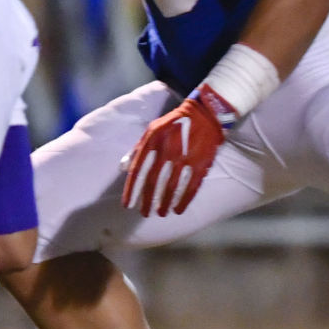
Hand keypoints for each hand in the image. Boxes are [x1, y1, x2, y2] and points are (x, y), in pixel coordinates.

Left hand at [122, 87, 232, 217]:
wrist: (205, 115)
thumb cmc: (175, 123)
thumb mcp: (152, 129)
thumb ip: (137, 148)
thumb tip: (123, 167)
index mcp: (152, 141)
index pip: (137, 170)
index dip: (131, 189)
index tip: (128, 205)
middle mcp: (167, 150)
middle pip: (153, 182)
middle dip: (147, 200)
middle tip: (144, 213)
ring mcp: (185, 158)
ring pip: (171, 187)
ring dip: (164, 203)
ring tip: (160, 213)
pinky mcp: (200, 163)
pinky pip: (191, 187)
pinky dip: (184, 201)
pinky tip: (178, 210)